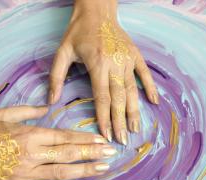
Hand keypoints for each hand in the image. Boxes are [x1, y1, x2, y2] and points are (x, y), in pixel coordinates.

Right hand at [0, 106, 116, 179]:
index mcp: (28, 134)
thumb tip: (48, 107)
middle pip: (68, 154)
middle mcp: (30, 155)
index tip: (100, 139)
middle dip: (92, 153)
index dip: (84, 139)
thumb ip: (28, 111)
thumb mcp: (2, 114)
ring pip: (61, 173)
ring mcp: (24, 175)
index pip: (64, 137)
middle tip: (111, 153)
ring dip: (84, 171)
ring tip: (102, 169)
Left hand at [48, 0, 158, 144]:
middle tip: (122, 140)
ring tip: (136, 129)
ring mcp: (127, 58)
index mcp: (97, 63)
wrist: (97, 10)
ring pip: (132, 89)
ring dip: (134, 110)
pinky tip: (154, 102)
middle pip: (118, 98)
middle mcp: (114, 63)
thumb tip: (52, 101)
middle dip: (120, 121)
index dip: (104, 117)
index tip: (106, 134)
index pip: (101, 97)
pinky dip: (150, 87)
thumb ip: (56, 77)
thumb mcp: (62, 52)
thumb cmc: (78, 31)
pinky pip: (144, 73)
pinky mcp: (135, 54)